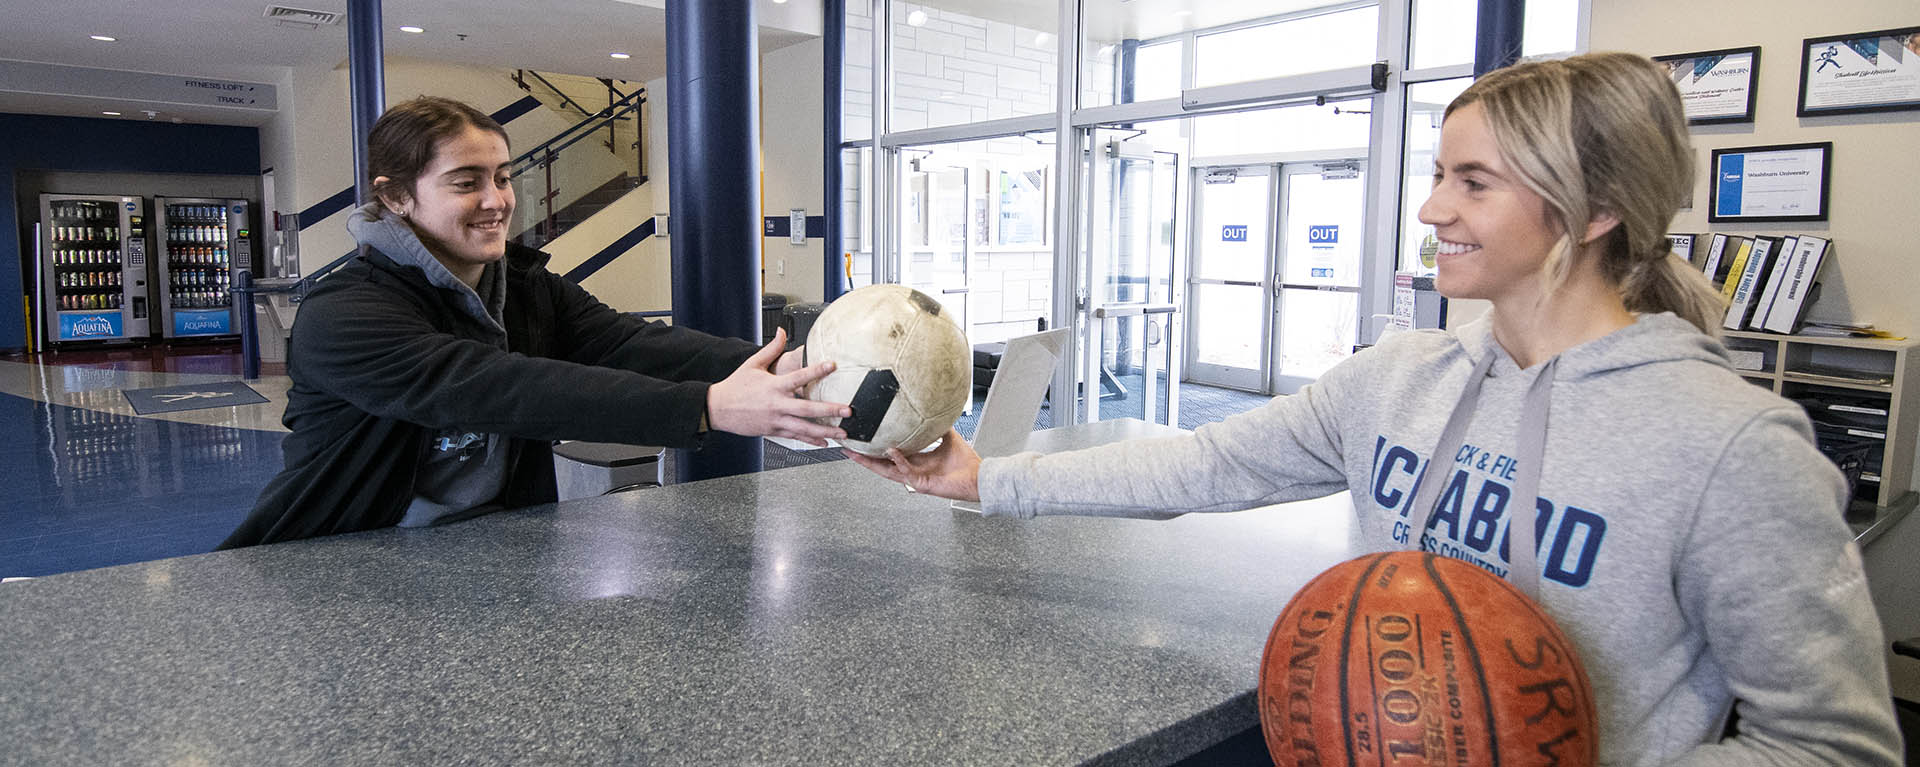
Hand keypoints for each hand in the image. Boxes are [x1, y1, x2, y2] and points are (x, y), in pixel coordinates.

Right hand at [707, 328, 849, 444]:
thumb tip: (783, 332)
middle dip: (829, 410)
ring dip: (826, 430)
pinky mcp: (773, 431)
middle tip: (848, 410)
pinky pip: (796, 436)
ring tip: (843, 432)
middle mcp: (776, 404)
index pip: (799, 377)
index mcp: (773, 386)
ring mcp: (776, 420)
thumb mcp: (752, 364)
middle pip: (807, 408)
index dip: (817, 370)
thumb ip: (771, 349)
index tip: (833, 365)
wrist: (718, 409)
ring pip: (804, 427)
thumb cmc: (735, 386)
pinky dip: (811, 440)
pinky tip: (826, 441)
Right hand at [845, 428, 981, 501]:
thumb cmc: (966, 464)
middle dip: (864, 457)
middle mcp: (913, 470)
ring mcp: (915, 478)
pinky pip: (906, 471)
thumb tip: (934, 409)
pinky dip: (898, 460)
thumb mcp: (949, 437)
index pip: (890, 456)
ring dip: (871, 463)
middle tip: (848, 448)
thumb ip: (939, 425)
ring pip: (887, 471)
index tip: (863, 440)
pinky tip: (891, 450)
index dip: (875, 450)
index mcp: (916, 461)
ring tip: (857, 453)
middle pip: (882, 465)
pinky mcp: (921, 484)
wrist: (978, 477)